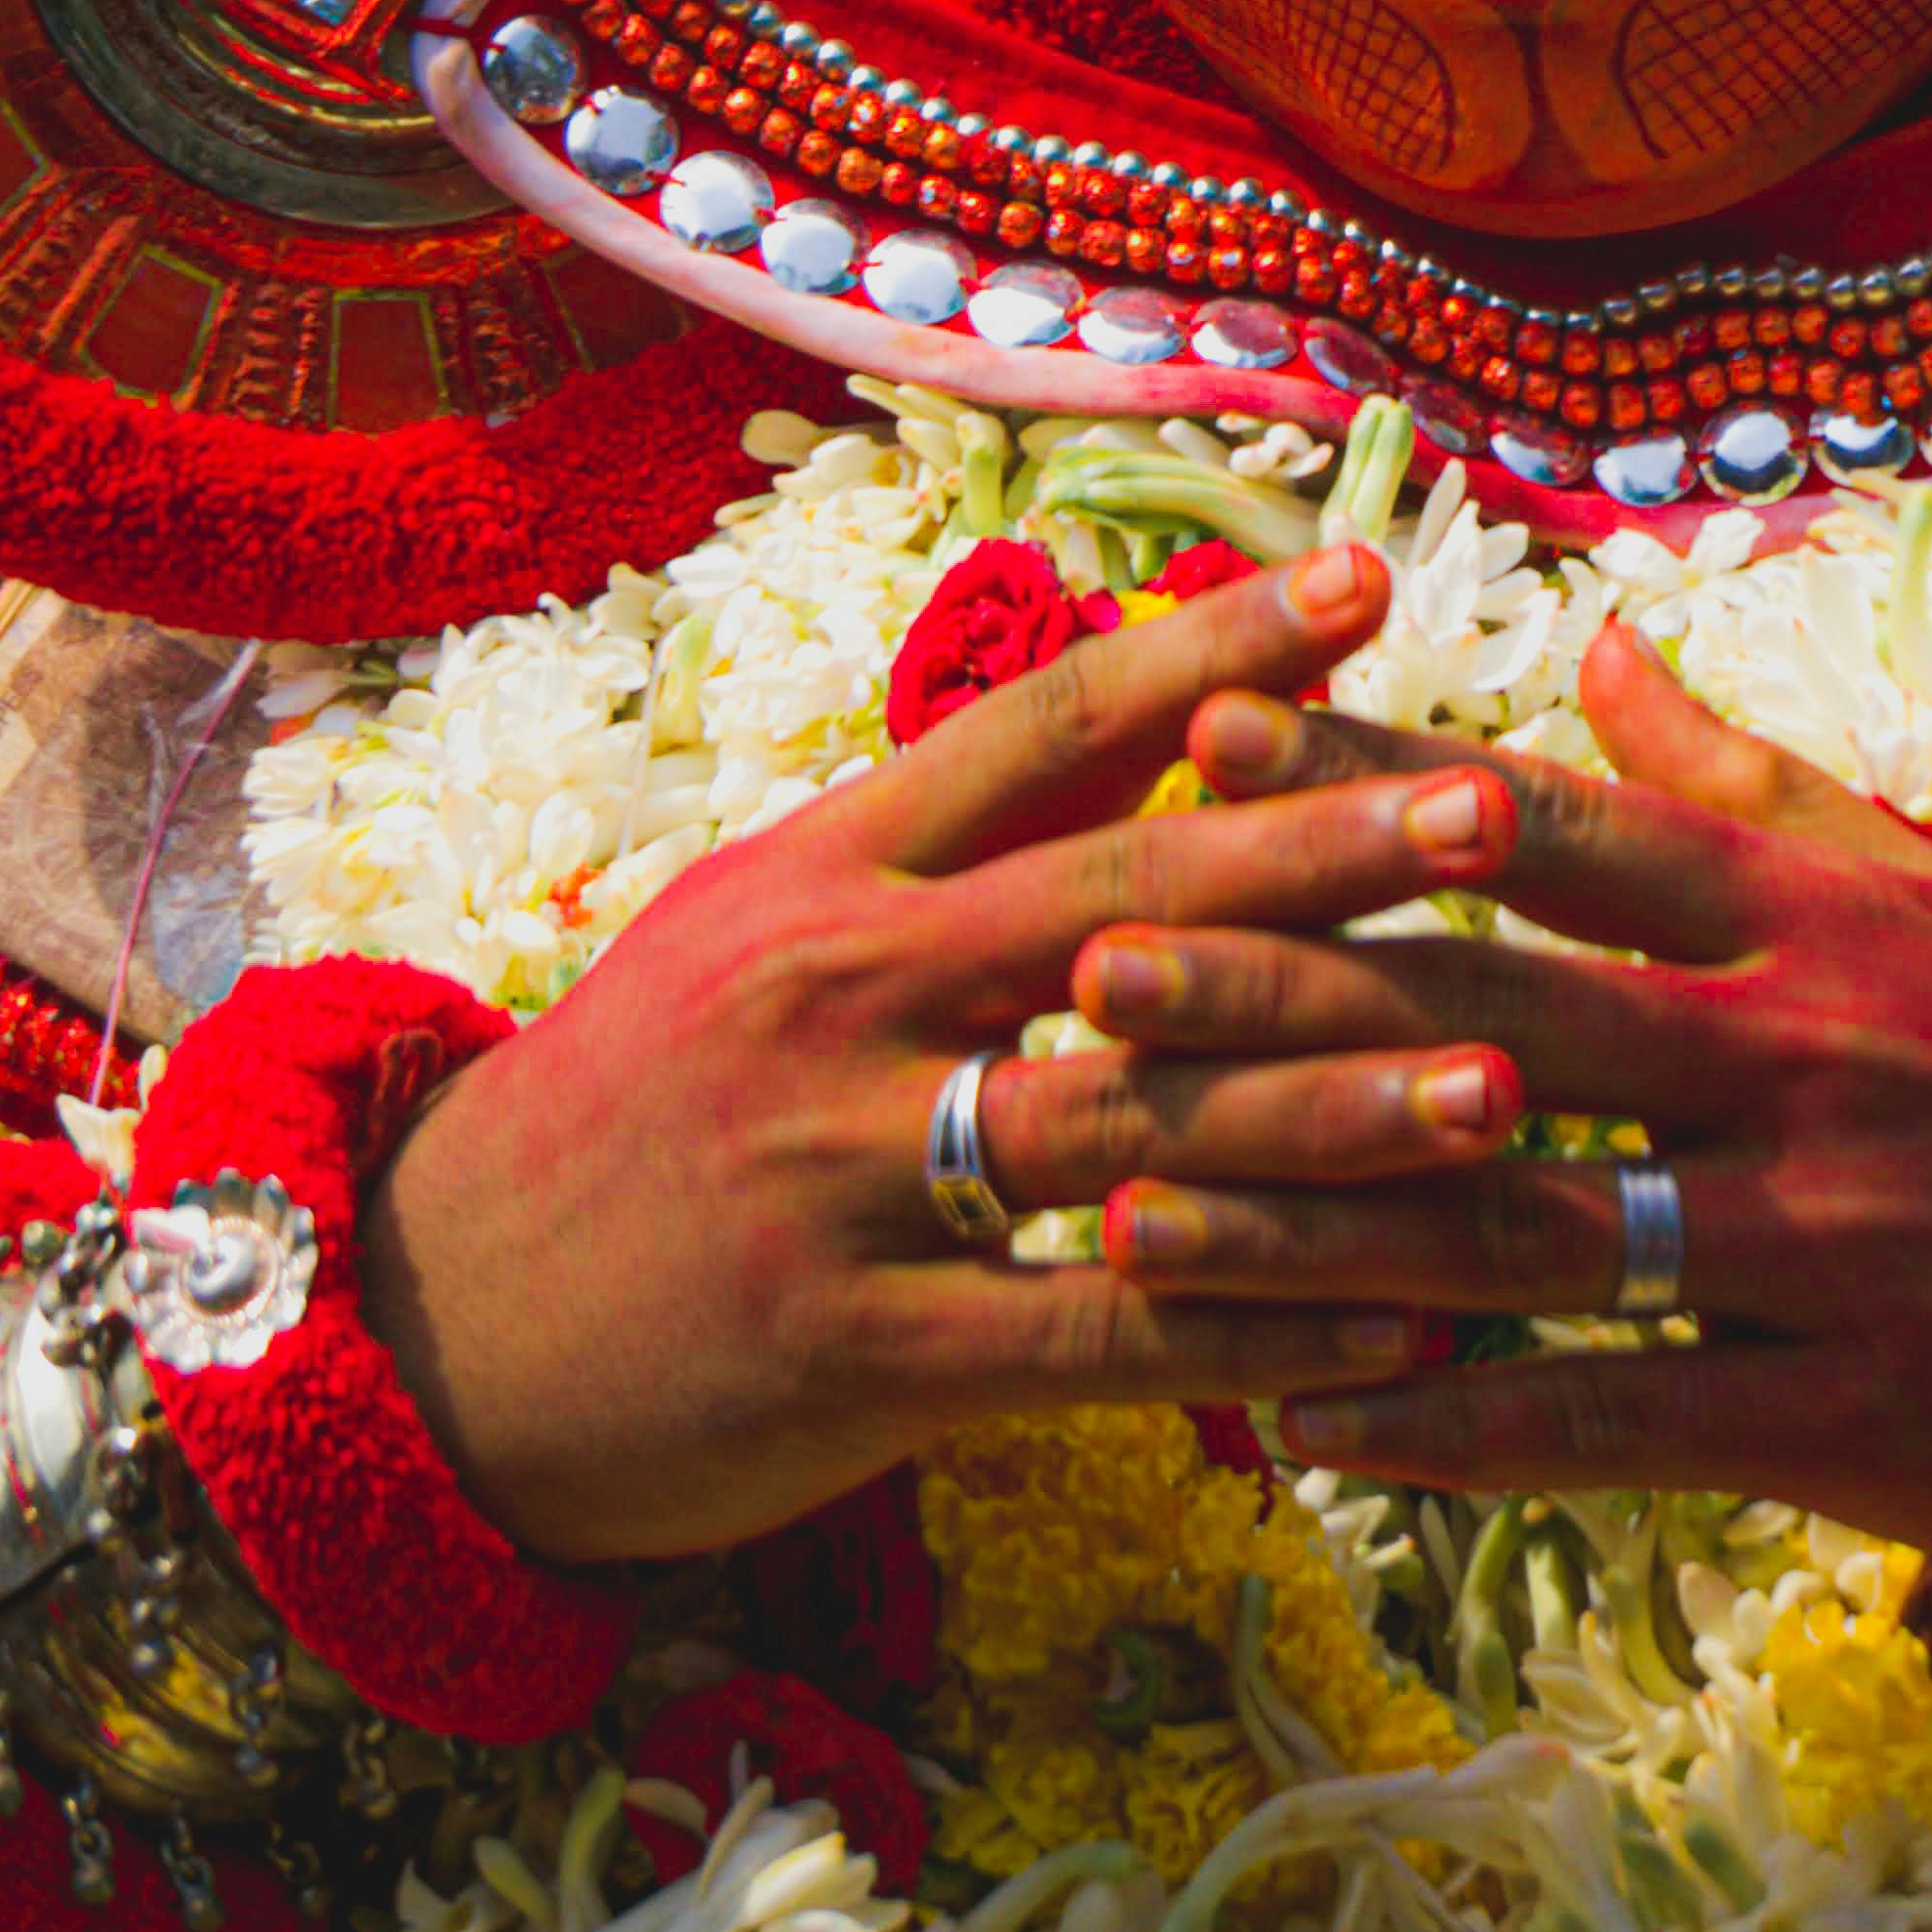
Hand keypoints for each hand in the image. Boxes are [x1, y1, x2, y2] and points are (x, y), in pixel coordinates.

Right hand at [360, 541, 1538, 1566]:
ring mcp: (845, 1173)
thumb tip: (1148, 704)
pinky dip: (1252, 1327)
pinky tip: (1396, 1324)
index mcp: (828, 867)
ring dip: (1332, 1106)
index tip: (1368, 579)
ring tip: (1505, 1079)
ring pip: (1132, 1124)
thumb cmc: (634, 1100)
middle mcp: (842, 994)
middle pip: (1122, 904)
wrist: (426, 1323)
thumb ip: (944, 834)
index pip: (1047, 728)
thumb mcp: (758, 921)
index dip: (1212, 651)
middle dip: (1327, 853)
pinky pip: (1093, 1336)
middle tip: (1499, 805)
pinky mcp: (857, 1352)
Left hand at [1069, 621, 1931, 1589]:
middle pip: (1491, 1008)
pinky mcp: (1835, 1407)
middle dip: (1274, 986)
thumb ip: (1746, 781)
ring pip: (1516, 1217)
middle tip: (1081, 967)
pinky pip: (1605, 1417)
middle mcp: (1799, 1054)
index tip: (1196, 741)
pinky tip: (1306, 1426)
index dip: (1364, 781)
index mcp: (1811, 917)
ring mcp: (1816, 1237)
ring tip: (1127, 1207)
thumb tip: (1598, 640)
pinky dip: (1447, 1427)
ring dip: (1309, 1215)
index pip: (1548, 828)